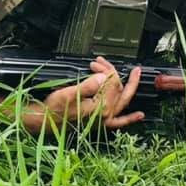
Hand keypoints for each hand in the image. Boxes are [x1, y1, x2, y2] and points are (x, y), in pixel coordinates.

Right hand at [25, 57, 144, 133]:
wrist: (46, 122)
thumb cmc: (54, 109)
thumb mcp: (69, 93)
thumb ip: (88, 86)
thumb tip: (103, 77)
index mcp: (100, 108)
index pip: (111, 83)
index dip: (105, 70)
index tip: (95, 63)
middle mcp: (105, 115)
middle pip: (117, 89)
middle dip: (112, 73)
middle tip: (103, 62)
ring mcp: (104, 120)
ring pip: (122, 100)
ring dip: (128, 86)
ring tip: (134, 73)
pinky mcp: (100, 123)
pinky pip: (119, 122)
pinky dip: (130, 119)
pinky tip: (140, 115)